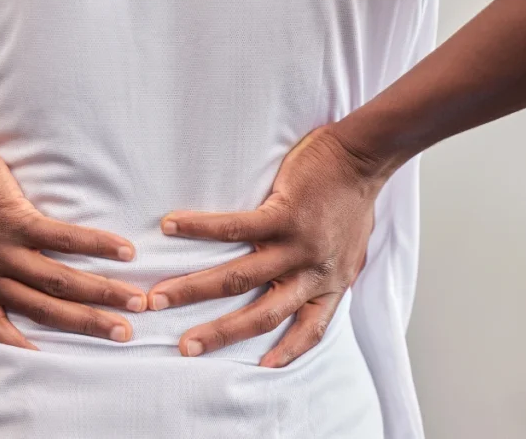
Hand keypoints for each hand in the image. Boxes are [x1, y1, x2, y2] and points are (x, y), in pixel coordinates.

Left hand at [0, 128, 147, 348]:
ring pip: (59, 282)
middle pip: (45, 310)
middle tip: (124, 333)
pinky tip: (123, 251)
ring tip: (135, 299)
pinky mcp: (15, 221)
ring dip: (101, 293)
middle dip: (88, 324)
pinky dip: (96, 245)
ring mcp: (2, 251)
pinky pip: (63, 239)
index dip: (22, 350)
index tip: (52, 365)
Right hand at [146, 125, 386, 367]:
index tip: (261, 368)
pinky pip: (235, 227)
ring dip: (195, 288)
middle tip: (184, 348)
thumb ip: (330, 270)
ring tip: (160, 296)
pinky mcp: (284, 213)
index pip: (311, 330)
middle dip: (219, 334)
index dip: (287, 352)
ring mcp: (297, 245)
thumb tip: (312, 282)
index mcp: (331, 283)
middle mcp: (313, 272)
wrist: (366, 157)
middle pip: (261, 315)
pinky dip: (200, 227)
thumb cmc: (355, 199)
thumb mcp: (352, 249)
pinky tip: (172, 225)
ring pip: (240, 277)